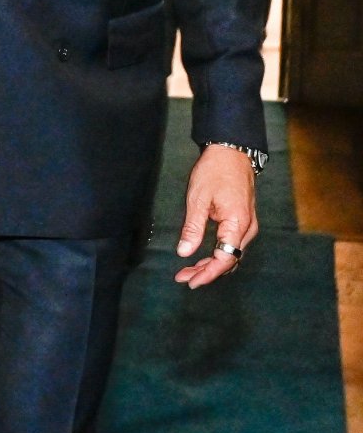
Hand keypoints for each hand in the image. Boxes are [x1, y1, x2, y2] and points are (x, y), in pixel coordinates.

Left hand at [174, 146, 257, 289]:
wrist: (232, 151)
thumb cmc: (215, 170)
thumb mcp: (198, 199)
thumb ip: (193, 228)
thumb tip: (185, 252)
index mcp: (237, 223)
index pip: (225, 259)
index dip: (208, 273)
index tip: (191, 281)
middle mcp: (247, 228)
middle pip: (229, 260)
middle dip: (206, 272)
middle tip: (183, 277)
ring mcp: (248, 225)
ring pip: (231, 254)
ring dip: (211, 265)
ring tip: (189, 271)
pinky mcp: (244, 221)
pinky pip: (232, 245)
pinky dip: (217, 254)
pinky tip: (203, 257)